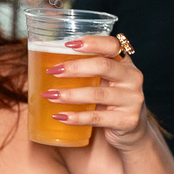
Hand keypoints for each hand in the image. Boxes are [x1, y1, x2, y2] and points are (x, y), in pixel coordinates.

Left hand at [43, 35, 147, 149]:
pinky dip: (76, 117)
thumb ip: (84, 70)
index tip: (68, 44)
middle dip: (75, 68)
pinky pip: (98, 118)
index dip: (92, 42)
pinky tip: (60, 116)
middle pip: (104, 66)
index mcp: (124, 63)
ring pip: (98, 94)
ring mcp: (133, 100)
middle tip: (52, 71)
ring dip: (70, 95)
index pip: (112, 45)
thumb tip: (41, 61)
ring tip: (49, 95)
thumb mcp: (100, 81)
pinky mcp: (127, 121)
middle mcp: (132, 78)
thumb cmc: (106, 99)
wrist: (129, 130)